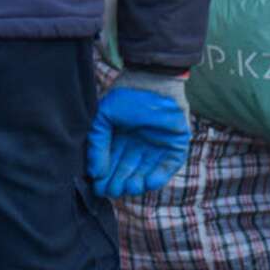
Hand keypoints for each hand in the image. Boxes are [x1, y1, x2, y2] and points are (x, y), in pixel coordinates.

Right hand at [87, 70, 191, 197]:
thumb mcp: (104, 117)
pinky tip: (147, 182)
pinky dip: (159, 176)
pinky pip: (168, 167)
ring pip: (147, 173)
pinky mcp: (175, 147)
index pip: (113, 164)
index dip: (106, 177)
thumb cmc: (126, 95)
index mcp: (122, 139)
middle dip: (120, 182)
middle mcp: (139, 146)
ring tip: (129, 187)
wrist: (154, 79)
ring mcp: (158, 147)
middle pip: (129, 171)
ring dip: (138, 183)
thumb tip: (94, 172)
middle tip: (112, 190)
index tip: (98, 187)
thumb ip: (97, 144)